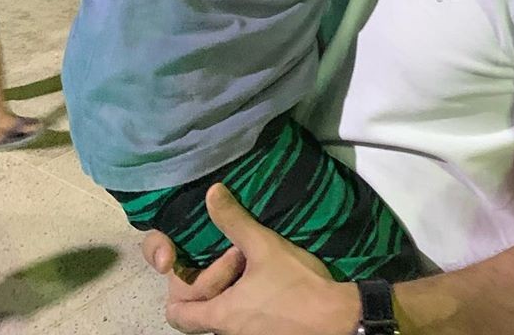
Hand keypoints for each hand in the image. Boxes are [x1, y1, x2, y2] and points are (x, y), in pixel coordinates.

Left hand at [142, 184, 357, 334]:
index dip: (178, 292)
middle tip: (230, 257)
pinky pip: (247, 320)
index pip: (177, 315)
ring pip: (227, 316)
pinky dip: (248, 301)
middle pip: (202, 314)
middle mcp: (229, 333)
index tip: (193, 269)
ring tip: (249, 263)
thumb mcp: (264, 246)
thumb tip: (211, 192)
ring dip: (232, 292)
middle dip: (210, 285)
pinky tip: (267, 279)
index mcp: (220, 315)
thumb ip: (235, 220)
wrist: (336, 318)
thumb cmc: (295, 284)